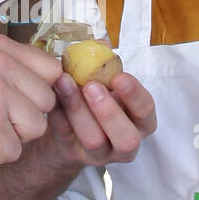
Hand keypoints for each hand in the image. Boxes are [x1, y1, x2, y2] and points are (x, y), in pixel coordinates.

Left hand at [42, 69, 156, 172]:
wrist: (68, 131)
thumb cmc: (95, 102)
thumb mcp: (105, 84)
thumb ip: (107, 66)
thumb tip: (103, 45)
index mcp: (140, 121)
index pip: (146, 111)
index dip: (134, 95)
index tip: (119, 76)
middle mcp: (125, 143)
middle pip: (127, 138)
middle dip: (109, 112)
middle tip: (91, 86)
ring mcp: (100, 154)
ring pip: (94, 140)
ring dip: (78, 110)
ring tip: (65, 83)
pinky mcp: (73, 155)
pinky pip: (66, 136)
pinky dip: (58, 113)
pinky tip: (52, 92)